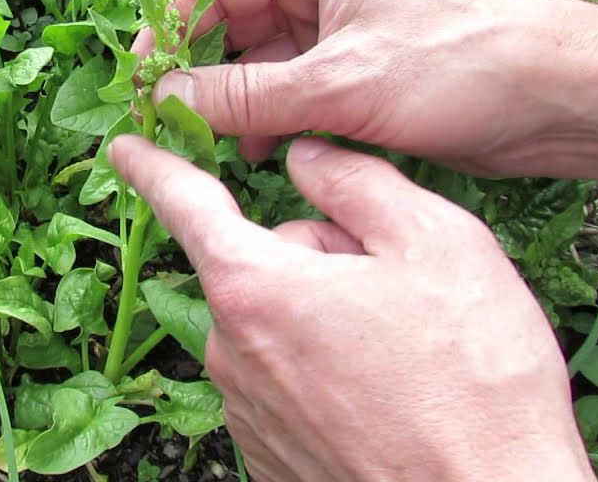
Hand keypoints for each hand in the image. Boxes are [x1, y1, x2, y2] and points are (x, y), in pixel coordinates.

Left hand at [109, 135, 595, 481]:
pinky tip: (387, 397)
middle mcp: (231, 351)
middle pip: (259, 266)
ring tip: (404, 358)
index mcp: (254, 287)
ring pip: (276, 324)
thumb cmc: (472, 385)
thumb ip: (355, 181)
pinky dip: (327, 375)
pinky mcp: (269, 453)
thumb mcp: (436, 245)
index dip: (154, 164)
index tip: (125, 146)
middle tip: (398, 294)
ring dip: (324, 321)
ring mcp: (247, 409)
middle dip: (317, 260)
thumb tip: (307, 159)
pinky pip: (286, 381)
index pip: (185, 202)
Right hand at [135, 0, 597, 190]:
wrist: (560, 99)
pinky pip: (296, 92)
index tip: (138, 78)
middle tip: (166, 123)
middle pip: (234, 26)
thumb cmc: (461, 62)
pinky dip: (273, 121)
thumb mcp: (340, 82)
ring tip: (212, 149)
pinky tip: (261, 154)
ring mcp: (344, 31)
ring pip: (263, 65)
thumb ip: (246, 95)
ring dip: (236, 105)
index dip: (170, 29)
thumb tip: (166, 99)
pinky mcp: (363, 73)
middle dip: (201, 74)